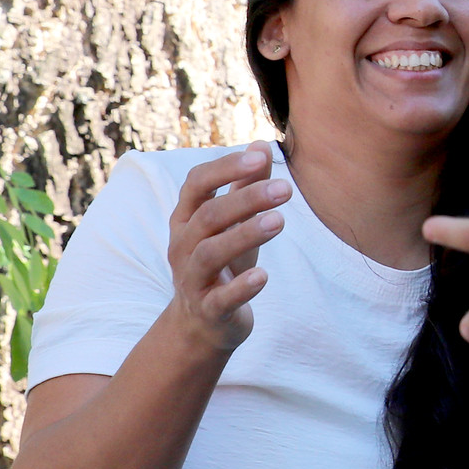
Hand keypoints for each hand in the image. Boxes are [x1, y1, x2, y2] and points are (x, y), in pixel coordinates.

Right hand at [164, 142, 289, 353]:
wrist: (203, 324)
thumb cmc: (222, 263)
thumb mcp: (233, 224)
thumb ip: (244, 186)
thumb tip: (261, 144)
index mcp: (186, 219)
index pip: (196, 184)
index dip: (226, 167)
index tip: (261, 157)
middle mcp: (183, 246)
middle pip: (208, 216)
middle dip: (246, 199)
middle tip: (286, 189)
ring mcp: (192, 279)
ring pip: (211, 253)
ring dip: (246, 234)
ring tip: (280, 221)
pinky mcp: (208, 310)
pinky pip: (221, 298)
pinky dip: (242, 287)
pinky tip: (263, 275)